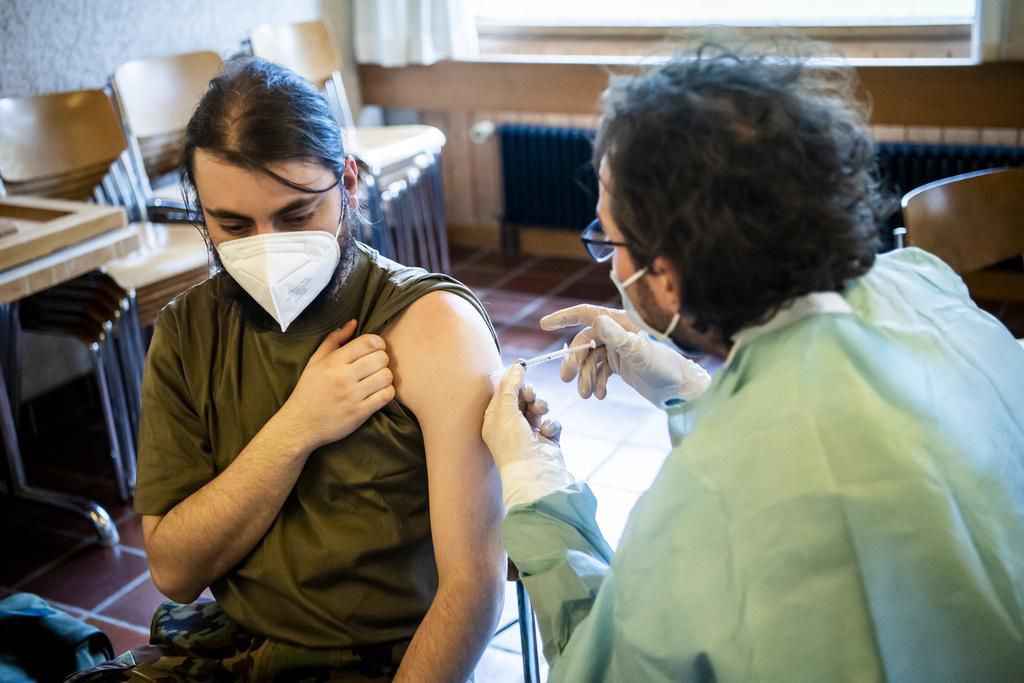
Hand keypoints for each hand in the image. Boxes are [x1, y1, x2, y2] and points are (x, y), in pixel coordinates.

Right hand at [278, 319, 394, 450]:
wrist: (300, 424)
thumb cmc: (308, 391)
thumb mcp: (315, 362)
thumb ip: (334, 340)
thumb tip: (354, 323)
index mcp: (333, 361)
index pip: (368, 342)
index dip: (378, 343)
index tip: (375, 349)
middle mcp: (343, 377)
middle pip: (381, 358)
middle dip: (383, 360)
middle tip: (376, 366)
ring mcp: (352, 396)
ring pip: (386, 377)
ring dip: (385, 377)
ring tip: (377, 380)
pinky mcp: (360, 413)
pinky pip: (386, 396)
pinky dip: (386, 393)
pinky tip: (378, 393)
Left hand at [482, 363, 563, 471]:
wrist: (534, 474)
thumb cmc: (513, 444)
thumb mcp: (505, 410)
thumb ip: (510, 386)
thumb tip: (517, 366)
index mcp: (493, 421)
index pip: (502, 393)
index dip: (512, 379)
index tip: (522, 365)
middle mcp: (509, 427)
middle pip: (521, 398)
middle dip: (528, 393)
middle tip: (530, 396)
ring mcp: (529, 435)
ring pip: (538, 407)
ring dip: (540, 406)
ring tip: (540, 412)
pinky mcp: (547, 441)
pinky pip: (552, 422)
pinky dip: (551, 424)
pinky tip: (547, 432)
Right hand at [540, 304, 710, 406]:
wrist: (681, 389)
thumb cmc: (666, 366)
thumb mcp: (640, 352)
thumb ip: (618, 337)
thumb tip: (598, 321)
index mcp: (621, 322)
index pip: (586, 313)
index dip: (564, 317)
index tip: (544, 325)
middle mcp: (617, 333)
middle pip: (584, 343)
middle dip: (575, 361)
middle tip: (567, 379)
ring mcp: (618, 349)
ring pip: (590, 361)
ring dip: (585, 377)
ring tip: (586, 394)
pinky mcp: (621, 365)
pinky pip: (599, 372)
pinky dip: (596, 384)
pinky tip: (600, 395)